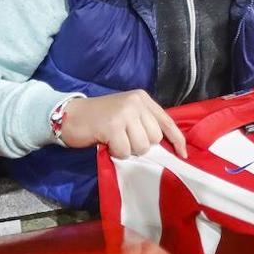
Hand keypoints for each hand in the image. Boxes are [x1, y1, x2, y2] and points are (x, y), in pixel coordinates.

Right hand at [58, 91, 187, 158]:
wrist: (70, 114)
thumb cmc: (99, 118)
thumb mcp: (126, 113)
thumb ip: (144, 123)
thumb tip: (164, 146)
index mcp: (142, 99)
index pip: (167, 121)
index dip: (176, 139)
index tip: (182, 154)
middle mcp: (136, 103)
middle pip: (154, 137)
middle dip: (141, 145)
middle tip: (124, 139)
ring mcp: (124, 113)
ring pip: (141, 146)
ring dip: (128, 150)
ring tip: (115, 140)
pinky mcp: (113, 126)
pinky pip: (125, 151)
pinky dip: (116, 153)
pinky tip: (107, 143)